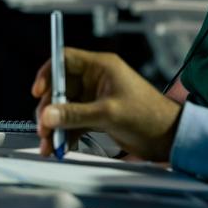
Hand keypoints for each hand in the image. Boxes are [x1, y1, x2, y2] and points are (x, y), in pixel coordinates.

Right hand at [31, 48, 181, 160]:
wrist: (169, 137)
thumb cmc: (149, 116)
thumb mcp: (109, 113)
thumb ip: (76, 114)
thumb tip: (48, 115)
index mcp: (101, 67)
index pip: (65, 60)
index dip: (48, 73)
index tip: (38, 92)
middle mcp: (96, 80)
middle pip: (60, 88)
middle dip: (49, 109)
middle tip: (44, 129)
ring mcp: (96, 99)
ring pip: (65, 108)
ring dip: (55, 126)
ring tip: (50, 145)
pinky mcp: (97, 116)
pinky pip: (73, 122)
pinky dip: (65, 134)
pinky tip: (62, 147)